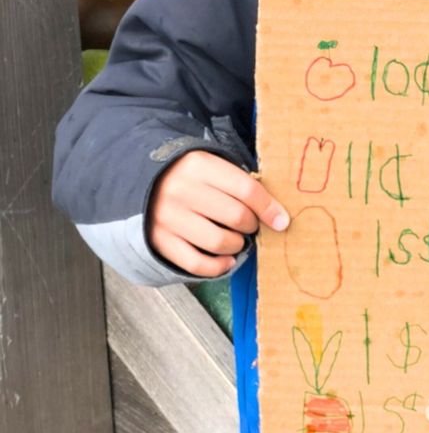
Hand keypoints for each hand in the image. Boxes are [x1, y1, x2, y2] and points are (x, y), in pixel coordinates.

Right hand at [148, 150, 289, 277]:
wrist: (142, 181)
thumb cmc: (191, 176)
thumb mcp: (213, 167)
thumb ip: (241, 184)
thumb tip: (277, 216)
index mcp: (199, 166)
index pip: (246, 190)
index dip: (269, 208)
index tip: (281, 221)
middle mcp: (181, 191)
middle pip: (235, 216)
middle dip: (252, 225)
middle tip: (251, 225)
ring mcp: (168, 217)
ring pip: (219, 242)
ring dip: (237, 245)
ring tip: (237, 239)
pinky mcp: (160, 241)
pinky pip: (197, 263)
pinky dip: (218, 266)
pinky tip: (227, 259)